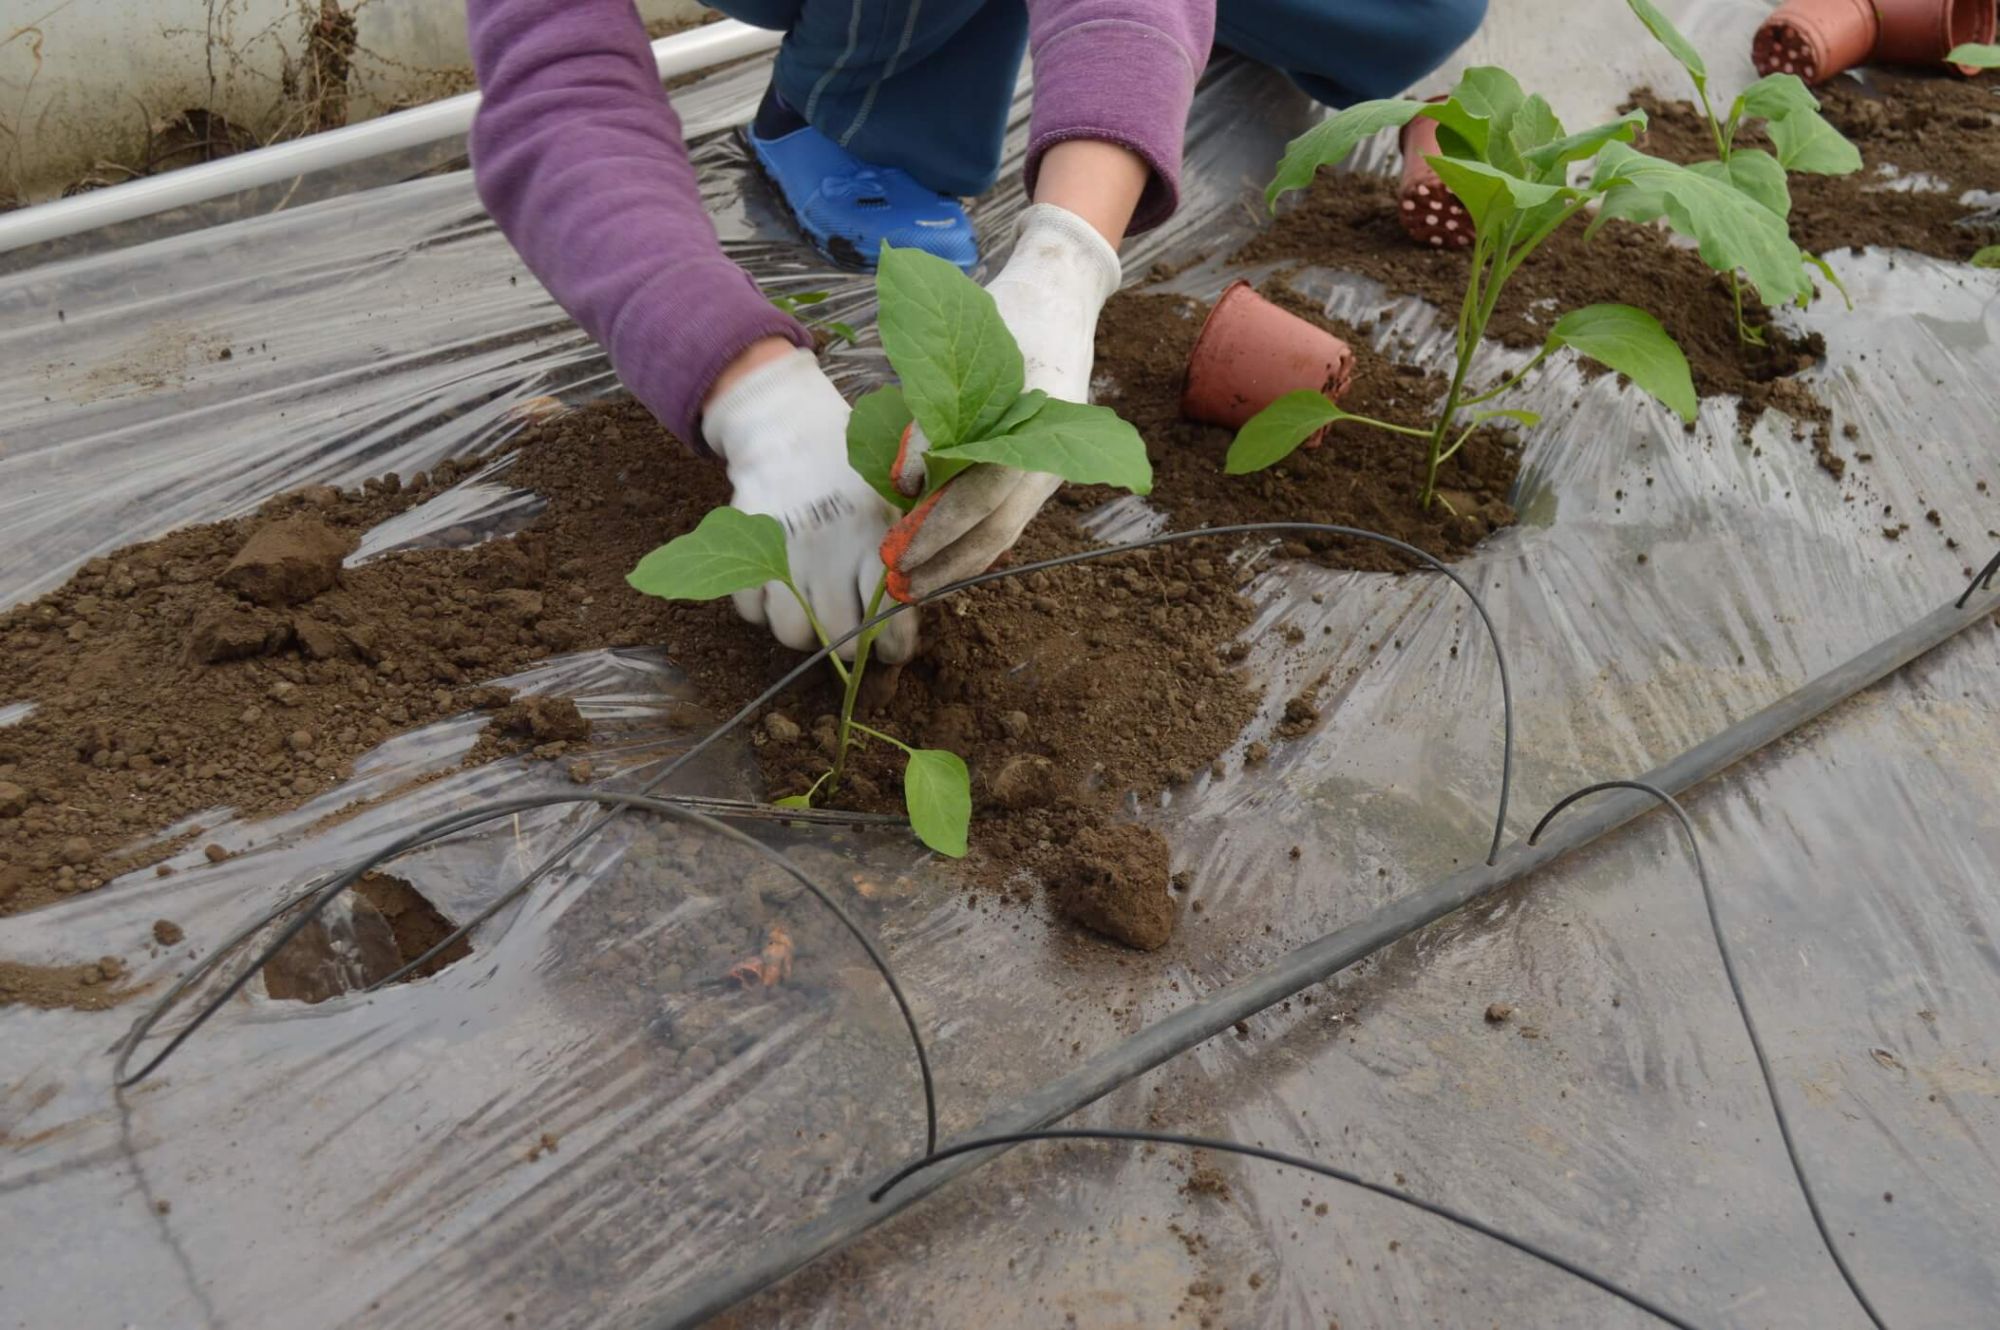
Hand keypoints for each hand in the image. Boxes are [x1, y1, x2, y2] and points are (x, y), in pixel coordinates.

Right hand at [702, 347, 917, 662]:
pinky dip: (763, 609)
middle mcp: (829, 552)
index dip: (895, 648)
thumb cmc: (849, 471)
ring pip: (793, 634)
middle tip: (853, 631)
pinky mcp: (744, 549)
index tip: (895, 650)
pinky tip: (779, 588)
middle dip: (851, 644)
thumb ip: (908, 547)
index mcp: (872, 538)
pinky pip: (750, 612)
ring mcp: (783, 552)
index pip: (890, 621)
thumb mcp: (891, 497)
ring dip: (805, 629)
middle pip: (840, 639)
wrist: (786, 426)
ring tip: (814, 607)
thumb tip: (921, 602)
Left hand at [880, 202, 1122, 601]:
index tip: (898, 547)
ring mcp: (1047, 468)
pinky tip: (937, 557)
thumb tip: (904, 483)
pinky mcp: (1035, 471)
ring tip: (913, 582)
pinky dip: (969, 541)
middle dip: (944, 561)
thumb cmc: (1011, 314)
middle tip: (898, 582)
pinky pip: (1004, 517)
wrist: (1060, 298)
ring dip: (956, 561)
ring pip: (1003, 532)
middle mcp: (1050, 458)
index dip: (939, 525)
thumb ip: (934, 418)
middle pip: (997, 529)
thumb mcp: (968, 350)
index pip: (985, 492)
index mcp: (1042, 429)